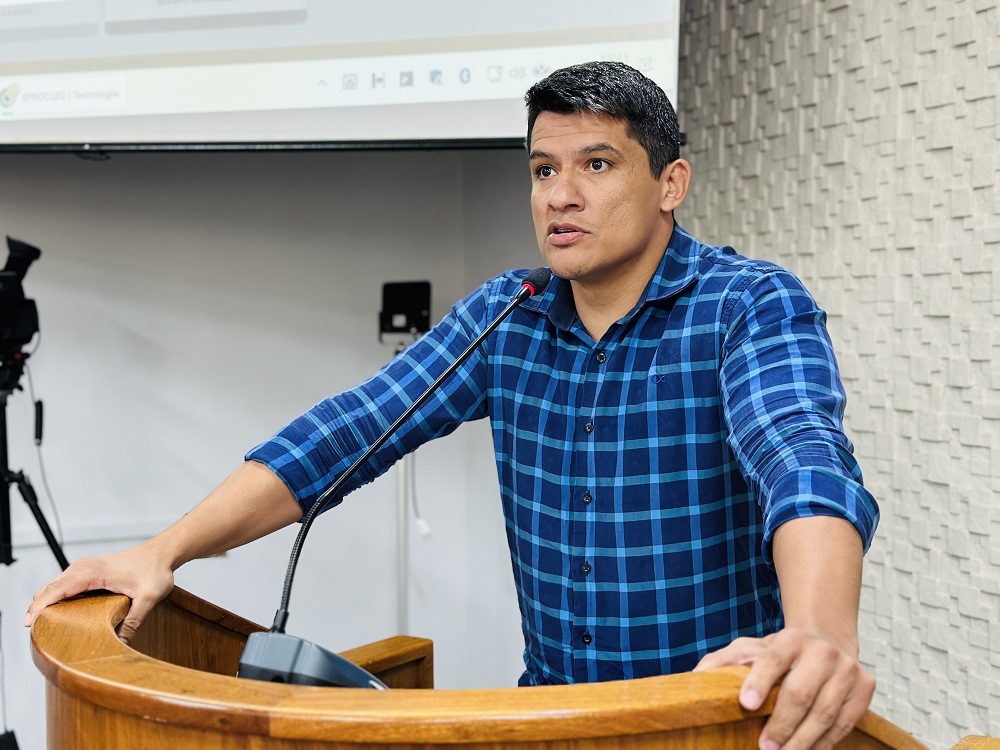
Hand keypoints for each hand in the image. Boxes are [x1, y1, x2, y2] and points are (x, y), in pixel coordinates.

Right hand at [24, 541, 174, 643]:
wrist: (162, 553)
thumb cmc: (155, 570)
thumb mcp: (149, 598)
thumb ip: (134, 621)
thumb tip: (122, 644)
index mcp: (92, 572)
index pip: (56, 589)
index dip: (40, 607)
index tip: (29, 624)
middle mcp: (83, 567)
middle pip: (49, 588)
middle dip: (38, 609)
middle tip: (36, 634)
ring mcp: (84, 568)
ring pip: (54, 586)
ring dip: (46, 603)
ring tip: (45, 627)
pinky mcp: (88, 571)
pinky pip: (64, 585)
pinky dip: (56, 598)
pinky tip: (60, 614)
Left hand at [695, 627, 875, 749]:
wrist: (827, 640)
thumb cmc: (781, 652)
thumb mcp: (751, 649)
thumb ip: (723, 662)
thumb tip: (693, 679)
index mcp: (790, 639)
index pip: (772, 660)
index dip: (759, 682)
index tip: (746, 704)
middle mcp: (821, 651)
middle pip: (800, 693)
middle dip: (781, 725)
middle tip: (765, 748)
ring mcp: (847, 669)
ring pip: (825, 713)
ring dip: (802, 741)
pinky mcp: (865, 688)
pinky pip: (844, 724)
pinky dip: (825, 743)